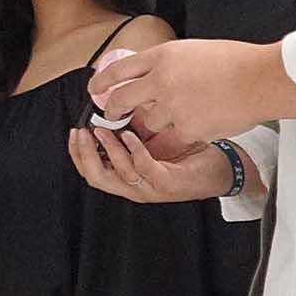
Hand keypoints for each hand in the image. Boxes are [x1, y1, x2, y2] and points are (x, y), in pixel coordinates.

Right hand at [68, 125, 229, 203]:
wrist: (221, 170)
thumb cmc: (189, 156)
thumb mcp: (154, 141)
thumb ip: (133, 130)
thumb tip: (116, 107)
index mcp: (128, 178)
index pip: (92, 171)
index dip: (78, 153)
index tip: (74, 132)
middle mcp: (135, 188)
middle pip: (96, 177)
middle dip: (84, 154)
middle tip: (82, 133)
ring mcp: (150, 189)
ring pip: (117, 173)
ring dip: (107, 149)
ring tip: (103, 130)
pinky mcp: (166, 184)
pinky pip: (143, 168)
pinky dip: (133, 150)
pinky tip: (130, 135)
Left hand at [87, 39, 293, 146]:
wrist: (260, 80)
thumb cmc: (235, 62)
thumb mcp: (192, 51)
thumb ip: (167, 64)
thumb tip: (151, 76)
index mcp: (162, 57)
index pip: (119, 69)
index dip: (103, 81)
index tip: (94, 89)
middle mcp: (161, 81)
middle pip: (122, 100)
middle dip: (114, 110)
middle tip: (113, 114)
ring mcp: (172, 107)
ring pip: (148, 123)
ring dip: (156, 123)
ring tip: (174, 117)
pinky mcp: (187, 129)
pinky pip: (174, 137)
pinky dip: (181, 135)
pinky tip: (196, 126)